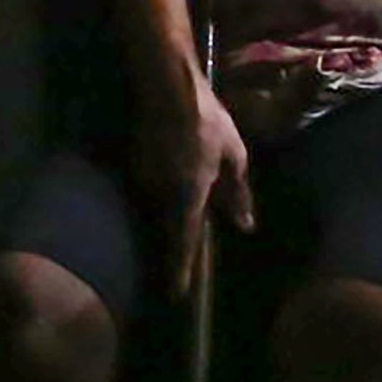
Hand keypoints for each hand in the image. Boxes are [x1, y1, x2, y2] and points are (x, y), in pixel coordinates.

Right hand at [135, 80, 255, 292]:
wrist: (168, 86)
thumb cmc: (208, 121)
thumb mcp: (235, 157)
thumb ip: (238, 195)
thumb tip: (245, 226)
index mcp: (189, 195)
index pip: (183, 242)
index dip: (180, 269)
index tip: (176, 294)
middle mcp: (162, 193)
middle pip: (172, 220)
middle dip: (184, 223)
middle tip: (199, 206)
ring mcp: (144, 177)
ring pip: (165, 198)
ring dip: (178, 194)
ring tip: (194, 168)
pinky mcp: (136, 161)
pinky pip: (156, 180)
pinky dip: (168, 177)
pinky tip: (180, 156)